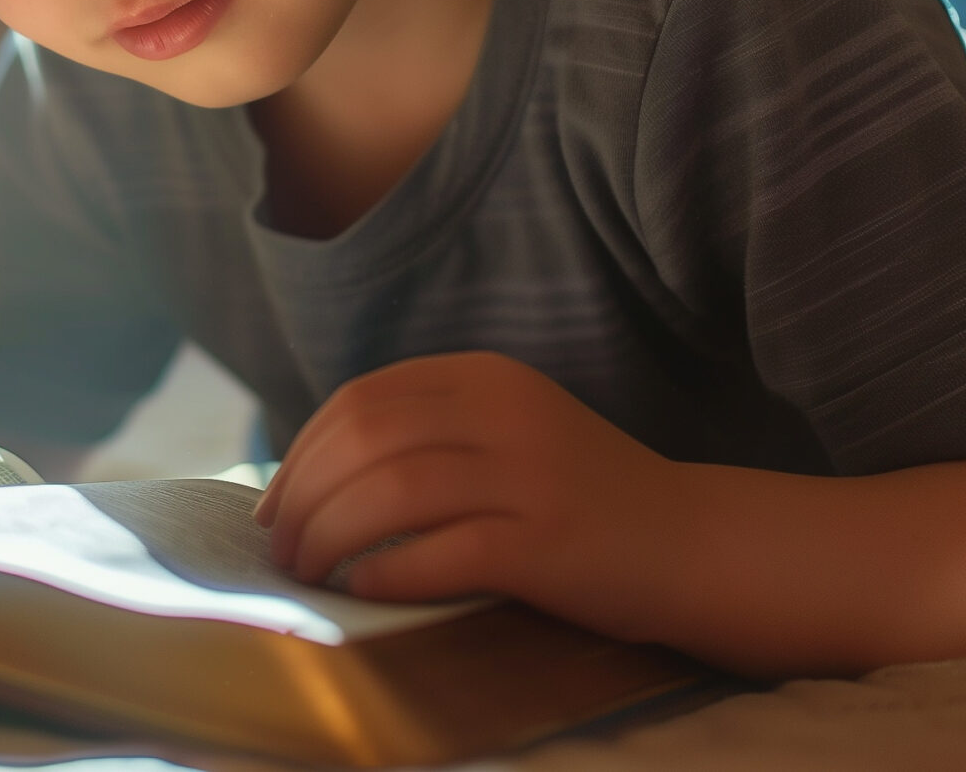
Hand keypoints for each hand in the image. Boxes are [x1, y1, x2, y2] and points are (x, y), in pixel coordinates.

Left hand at [254, 352, 681, 628]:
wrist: (692, 542)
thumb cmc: (580, 496)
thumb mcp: (504, 432)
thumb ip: (428, 432)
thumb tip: (312, 474)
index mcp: (486, 377)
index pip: (362, 399)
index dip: (303, 451)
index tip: (273, 502)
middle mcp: (505, 413)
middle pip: (366, 439)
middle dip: (304, 495)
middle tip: (280, 547)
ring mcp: (529, 475)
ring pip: (392, 492)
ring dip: (330, 535)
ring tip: (307, 571)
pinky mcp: (547, 542)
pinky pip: (442, 552)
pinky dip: (389, 572)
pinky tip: (364, 589)